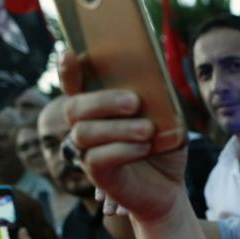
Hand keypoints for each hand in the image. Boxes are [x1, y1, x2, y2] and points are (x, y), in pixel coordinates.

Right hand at [59, 51, 187, 223]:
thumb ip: (161, 99)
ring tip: (148, 130)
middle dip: (102, 101)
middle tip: (134, 102)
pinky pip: (97, 158)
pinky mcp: (96, 174)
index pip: (75, 85)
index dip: (68, 70)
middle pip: (75, 107)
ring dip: (118, 128)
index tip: (70, 53)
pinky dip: (122, 150)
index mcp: (99, 107)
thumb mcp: (169, 118)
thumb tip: (159, 78)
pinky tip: (143, 147)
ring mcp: (87, 151)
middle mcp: (86, 126)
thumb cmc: (163, 145)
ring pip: (85, 133)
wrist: (170, 185)